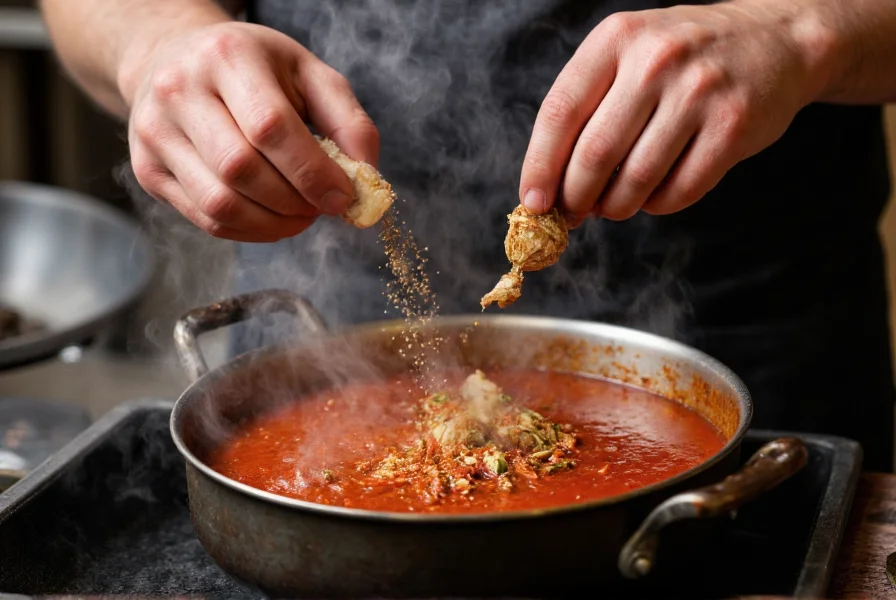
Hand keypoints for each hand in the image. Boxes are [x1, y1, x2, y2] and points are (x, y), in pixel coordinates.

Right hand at [122, 22, 379, 241]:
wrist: (175, 60)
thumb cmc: (254, 70)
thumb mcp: (308, 74)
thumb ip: (348, 122)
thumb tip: (367, 180)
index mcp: (227, 56)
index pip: (270, 127)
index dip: (312, 172)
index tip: (342, 197)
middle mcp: (179, 90)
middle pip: (242, 170)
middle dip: (294, 202)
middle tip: (321, 207)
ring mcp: (156, 133)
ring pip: (220, 204)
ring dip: (273, 224)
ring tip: (299, 215)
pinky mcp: (147, 170)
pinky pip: (206, 220)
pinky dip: (250, 231)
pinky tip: (271, 219)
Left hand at [519, 0, 828, 223]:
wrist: (776, 39)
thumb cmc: (683, 58)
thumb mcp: (628, 54)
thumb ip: (587, 106)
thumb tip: (549, 185)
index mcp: (616, 39)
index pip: (559, 112)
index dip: (539, 166)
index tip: (532, 202)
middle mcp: (656, 60)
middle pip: (595, 153)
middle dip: (575, 197)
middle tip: (572, 214)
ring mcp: (699, 92)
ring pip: (636, 179)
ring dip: (616, 206)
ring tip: (614, 205)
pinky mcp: (733, 126)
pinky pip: (679, 190)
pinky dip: (658, 204)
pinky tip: (655, 194)